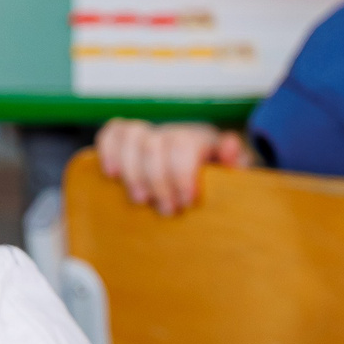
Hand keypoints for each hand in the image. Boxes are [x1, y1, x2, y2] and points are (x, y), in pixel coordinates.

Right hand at [94, 119, 247, 214]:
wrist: (206, 177)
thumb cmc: (220, 182)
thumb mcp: (234, 176)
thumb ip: (235, 163)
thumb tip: (231, 145)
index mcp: (201, 139)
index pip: (183, 145)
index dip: (181, 173)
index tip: (188, 201)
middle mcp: (173, 133)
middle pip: (154, 145)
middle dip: (158, 182)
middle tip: (169, 210)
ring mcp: (151, 135)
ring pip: (131, 137)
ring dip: (132, 172)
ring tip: (142, 200)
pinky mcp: (130, 142)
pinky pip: (113, 133)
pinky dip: (108, 150)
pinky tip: (112, 174)